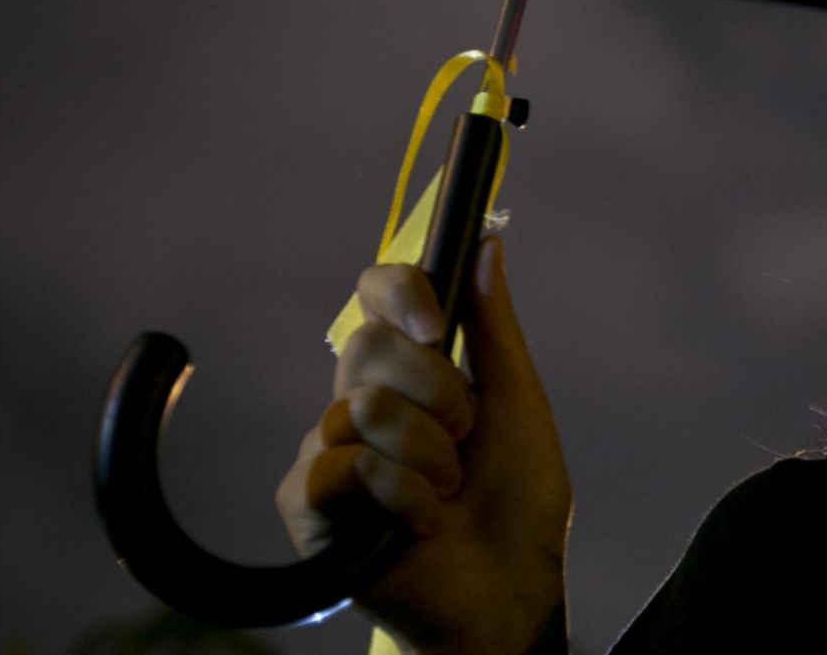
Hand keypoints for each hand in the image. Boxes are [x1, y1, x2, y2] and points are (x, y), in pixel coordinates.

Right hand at [276, 237, 571, 653]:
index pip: (373, 297)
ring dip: (430, 454)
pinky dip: (401, 495)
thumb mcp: (516, 400)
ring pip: (364, 408)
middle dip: (438, 391)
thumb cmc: (517, 501)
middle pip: (366, 345)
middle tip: (466, 437)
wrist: (511, 584)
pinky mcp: (309, 506)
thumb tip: (489, 242)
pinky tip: (420, 523)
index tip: (439, 322)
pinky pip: (343, 466)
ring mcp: (328, 453)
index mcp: (407, 372)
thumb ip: (494, 326)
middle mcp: (358, 403)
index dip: (397, 291)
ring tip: (449, 491)